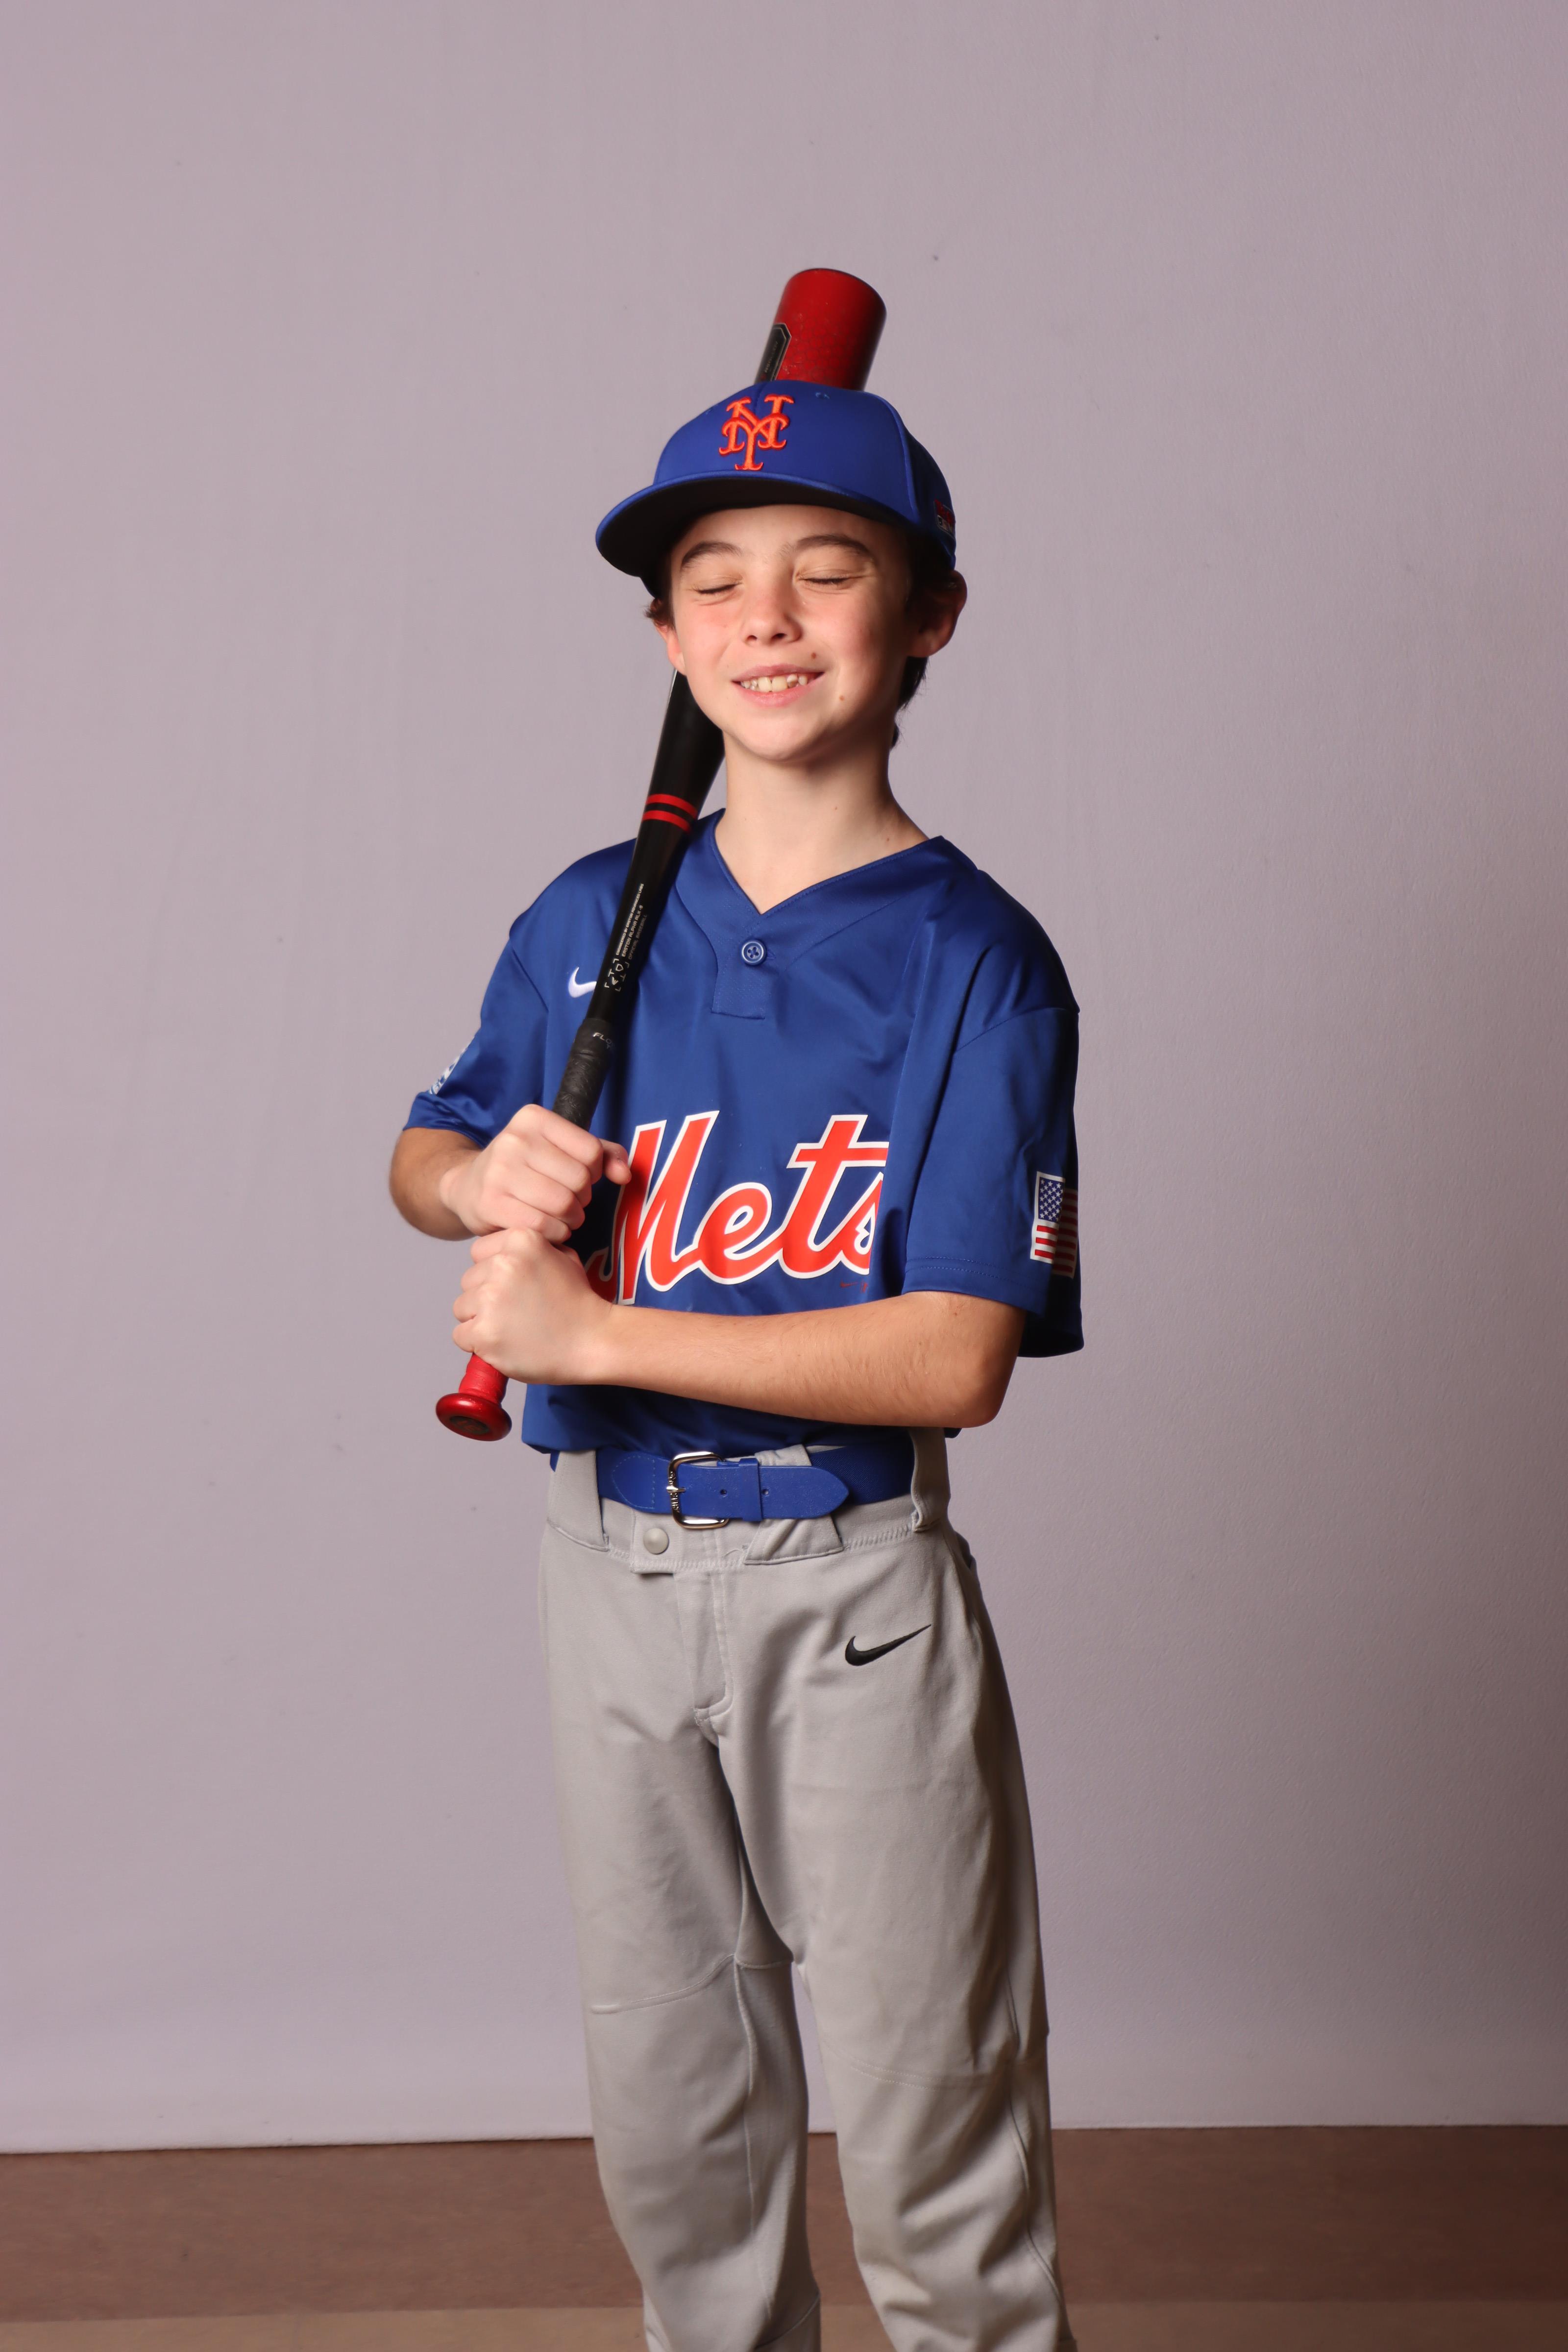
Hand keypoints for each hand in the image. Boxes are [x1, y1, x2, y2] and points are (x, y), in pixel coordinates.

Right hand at [437, 1104, 630, 1239]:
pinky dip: (554, 1233)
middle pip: (579, 1180)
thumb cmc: (525, 1167)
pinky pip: (543, 1226)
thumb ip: (602, 1154)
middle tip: (569, 1202)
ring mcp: (499, 1171)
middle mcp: (514, 1139)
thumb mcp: (561, 1148)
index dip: (595, 1172)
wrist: (468, 1186)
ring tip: (561, 1217)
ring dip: (570, 1219)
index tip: (580, 1178)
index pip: (591, 1151)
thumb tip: (625, 1174)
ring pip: (563, 1205)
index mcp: (534, 1118)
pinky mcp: (490, 1203)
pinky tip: (547, 1229)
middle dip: (582, 1199)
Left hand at [453, 1227, 613, 1384]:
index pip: (478, 1252)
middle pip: (468, 1281)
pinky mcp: (485, 1332)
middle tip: (516, 1312)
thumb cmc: (578, 1303)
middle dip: (485, 1297)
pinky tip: (504, 1344)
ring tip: (512, 1329)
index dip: (492, 1272)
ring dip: (480, 1320)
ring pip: (461, 1308)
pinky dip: (478, 1344)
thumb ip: (531, 1248)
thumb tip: (504, 1252)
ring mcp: (491, 1299)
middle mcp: (502, 1264)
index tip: (514, 1288)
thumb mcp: (563, 1257)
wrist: (593, 1341)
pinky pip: (461, 1336)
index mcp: (521, 1240)